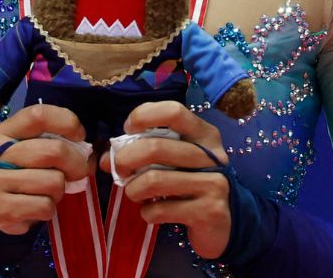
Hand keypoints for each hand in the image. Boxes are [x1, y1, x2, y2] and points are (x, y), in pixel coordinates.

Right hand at [0, 104, 91, 235]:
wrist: (3, 208)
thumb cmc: (28, 172)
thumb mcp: (39, 148)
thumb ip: (61, 141)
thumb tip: (86, 154)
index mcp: (3, 131)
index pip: (38, 115)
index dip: (67, 123)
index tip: (80, 136)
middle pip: (53, 150)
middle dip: (75, 164)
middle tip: (77, 173)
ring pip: (53, 181)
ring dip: (60, 190)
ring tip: (49, 191)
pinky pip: (44, 206)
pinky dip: (49, 209)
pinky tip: (37, 207)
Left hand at [108, 101, 232, 258]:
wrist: (224, 221)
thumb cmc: (192, 183)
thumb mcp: (175, 162)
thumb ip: (144, 152)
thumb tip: (108, 158)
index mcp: (204, 134)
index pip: (173, 111)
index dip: (144, 116)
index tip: (128, 129)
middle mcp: (212, 155)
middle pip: (156, 147)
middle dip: (125, 160)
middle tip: (119, 171)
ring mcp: (213, 183)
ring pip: (154, 180)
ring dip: (134, 190)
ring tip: (135, 193)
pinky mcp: (208, 211)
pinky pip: (160, 210)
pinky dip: (147, 213)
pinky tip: (153, 212)